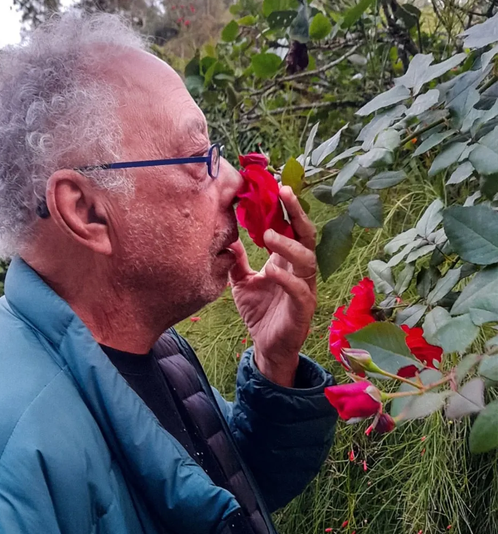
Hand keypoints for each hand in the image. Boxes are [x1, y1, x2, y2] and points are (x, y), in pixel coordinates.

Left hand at [229, 185, 316, 386]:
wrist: (266, 348)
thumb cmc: (259, 312)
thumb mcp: (242, 282)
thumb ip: (237, 260)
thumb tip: (226, 235)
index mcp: (286, 261)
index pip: (291, 227)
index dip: (286, 207)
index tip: (274, 186)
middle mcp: (299, 271)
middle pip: (306, 235)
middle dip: (297, 212)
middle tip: (283, 193)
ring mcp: (305, 289)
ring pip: (307, 260)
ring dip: (288, 245)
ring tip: (269, 235)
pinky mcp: (303, 309)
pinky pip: (300, 290)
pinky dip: (286, 279)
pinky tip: (270, 270)